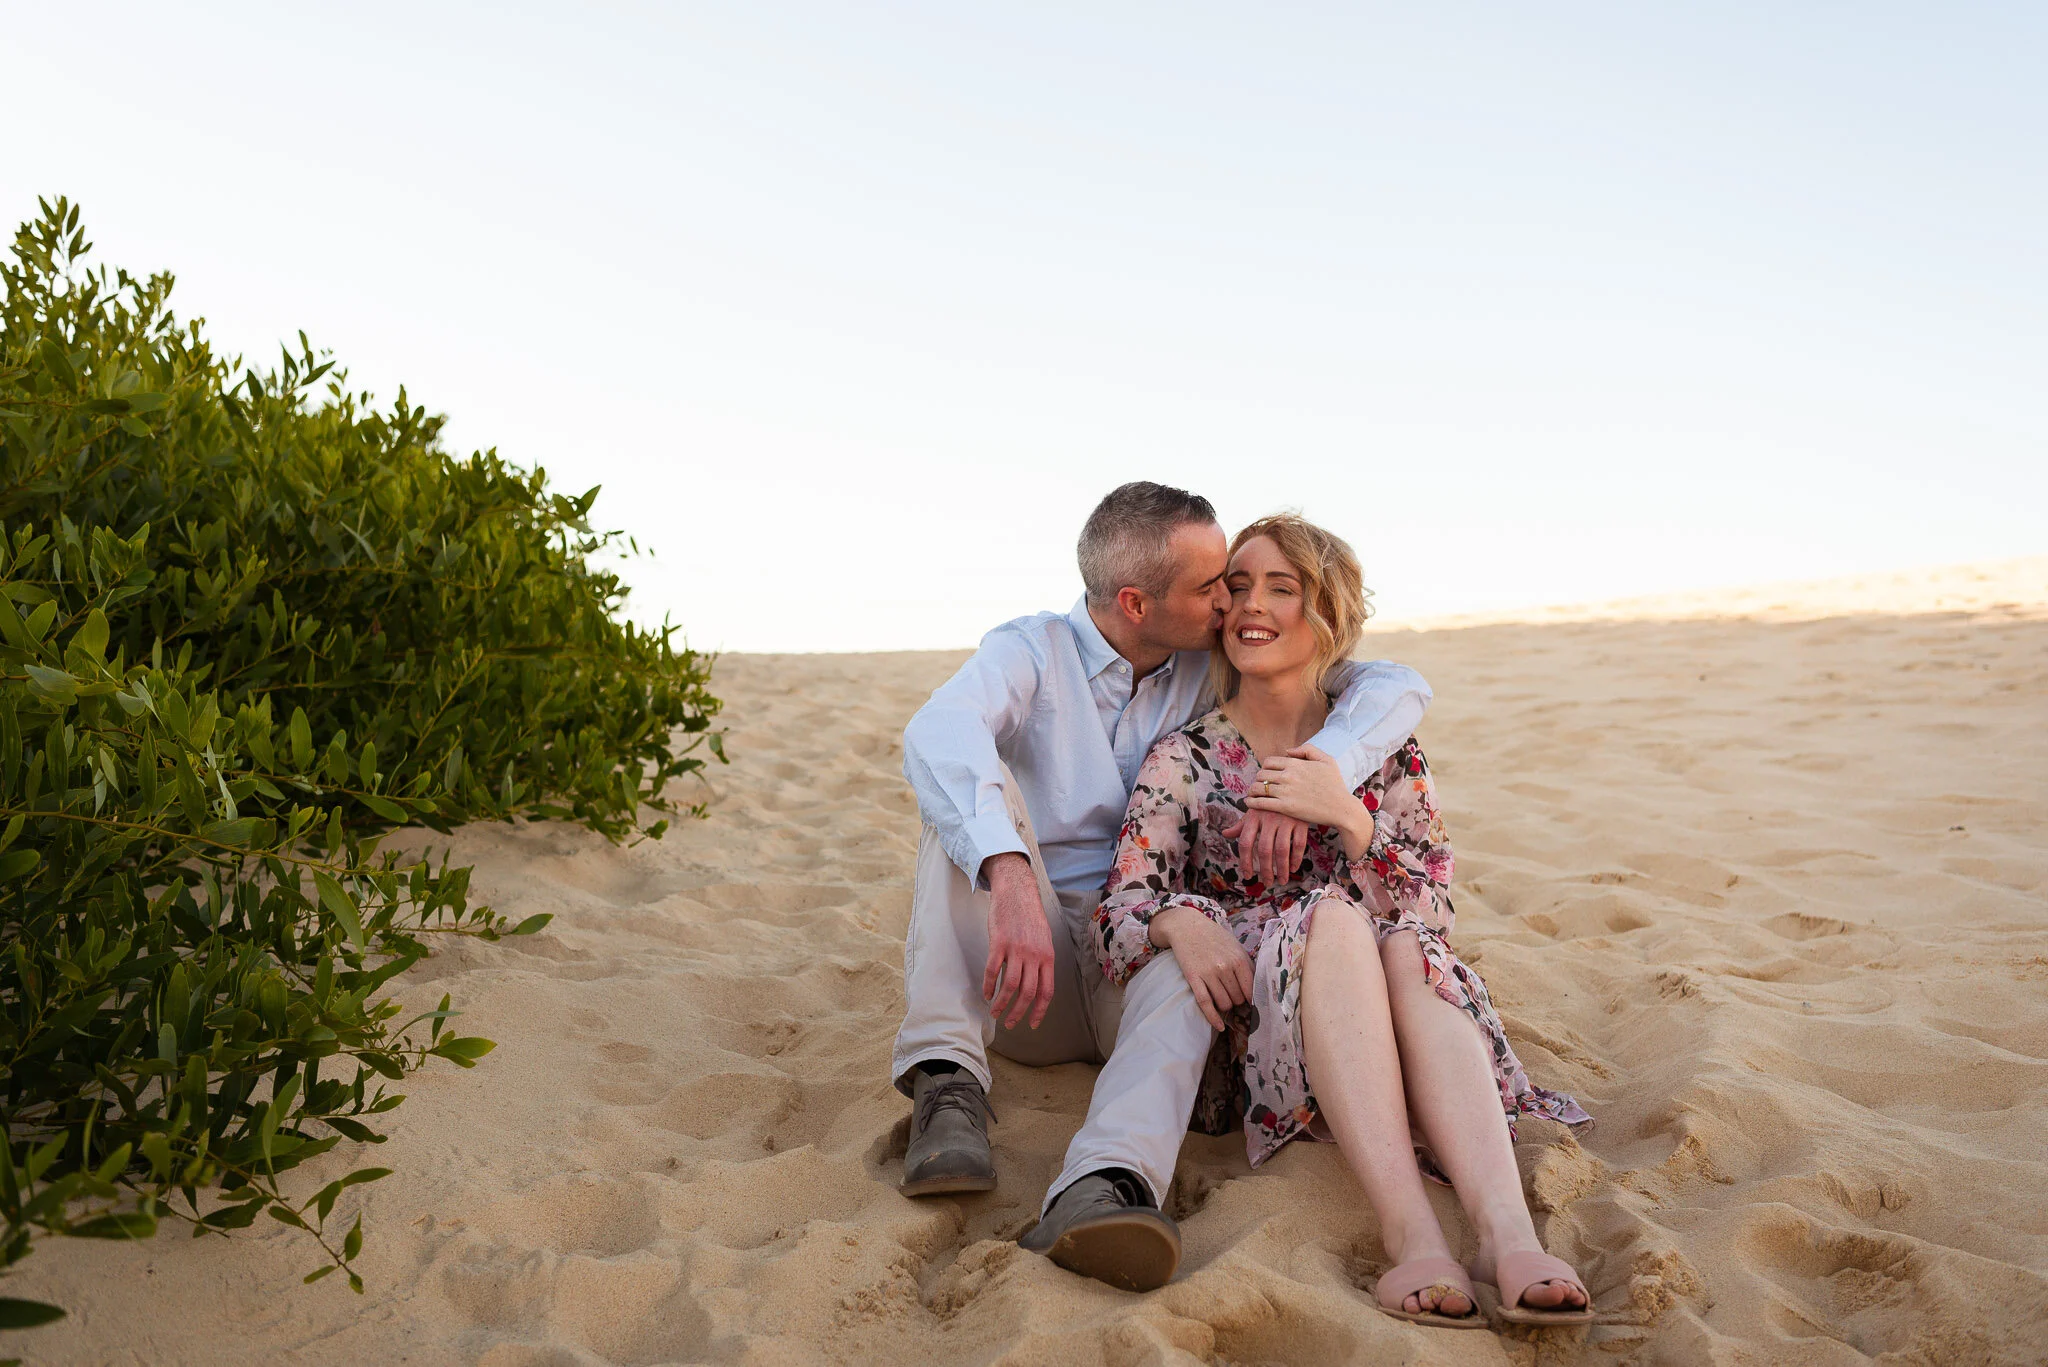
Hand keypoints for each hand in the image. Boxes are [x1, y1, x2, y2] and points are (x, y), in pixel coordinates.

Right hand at [982, 853, 1056, 1029]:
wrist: (1017, 893)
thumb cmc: (1030, 916)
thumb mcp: (1045, 939)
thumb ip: (1042, 961)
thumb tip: (1039, 984)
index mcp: (1047, 956)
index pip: (1046, 991)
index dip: (1039, 1011)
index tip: (1032, 1024)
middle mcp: (1034, 955)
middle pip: (1027, 993)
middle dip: (1018, 1013)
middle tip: (1010, 1024)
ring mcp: (1016, 949)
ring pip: (1009, 986)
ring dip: (1001, 1004)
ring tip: (994, 1013)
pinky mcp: (999, 943)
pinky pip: (992, 971)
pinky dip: (988, 985)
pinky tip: (985, 993)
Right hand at [1149, 904, 1252, 1030]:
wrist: (1187, 926)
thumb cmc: (1214, 937)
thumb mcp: (1235, 946)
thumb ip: (1247, 965)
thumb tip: (1258, 987)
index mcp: (1238, 959)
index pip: (1250, 990)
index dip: (1252, 1000)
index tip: (1252, 1004)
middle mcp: (1225, 967)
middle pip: (1237, 999)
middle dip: (1237, 1001)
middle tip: (1232, 996)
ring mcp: (1208, 973)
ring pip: (1224, 1003)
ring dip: (1225, 1006)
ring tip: (1222, 999)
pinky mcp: (1193, 978)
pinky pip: (1205, 1004)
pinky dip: (1213, 1018)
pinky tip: (1219, 1027)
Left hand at [1221, 807, 1310, 884]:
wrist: (1291, 784)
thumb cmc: (1269, 802)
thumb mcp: (1254, 810)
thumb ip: (1241, 825)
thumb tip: (1225, 834)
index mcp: (1253, 817)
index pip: (1245, 843)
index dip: (1245, 861)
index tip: (1248, 875)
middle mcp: (1268, 818)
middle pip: (1264, 850)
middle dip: (1265, 870)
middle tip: (1267, 883)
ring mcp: (1285, 819)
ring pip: (1282, 850)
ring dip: (1282, 869)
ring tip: (1281, 880)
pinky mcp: (1300, 821)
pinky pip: (1299, 844)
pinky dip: (1296, 858)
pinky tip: (1294, 868)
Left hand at [1243, 745, 1373, 855]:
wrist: (1341, 808)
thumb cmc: (1336, 785)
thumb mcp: (1327, 760)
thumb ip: (1307, 750)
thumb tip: (1287, 750)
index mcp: (1296, 763)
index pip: (1269, 761)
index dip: (1266, 767)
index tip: (1267, 774)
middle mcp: (1288, 775)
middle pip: (1261, 774)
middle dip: (1259, 779)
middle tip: (1260, 785)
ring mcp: (1285, 791)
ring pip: (1259, 787)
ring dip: (1253, 790)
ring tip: (1252, 793)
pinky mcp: (1285, 807)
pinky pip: (1261, 802)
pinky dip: (1251, 802)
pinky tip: (1248, 803)